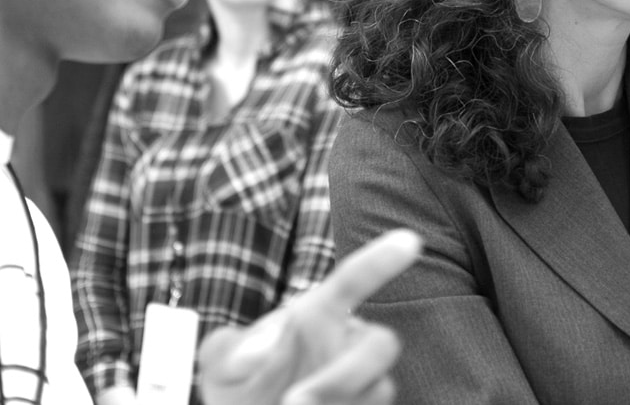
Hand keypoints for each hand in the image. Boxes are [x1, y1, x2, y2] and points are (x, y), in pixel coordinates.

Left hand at [197, 229, 421, 404]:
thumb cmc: (238, 385)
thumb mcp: (221, 364)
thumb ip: (232, 351)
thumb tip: (259, 348)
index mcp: (319, 314)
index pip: (353, 280)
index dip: (380, 260)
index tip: (408, 240)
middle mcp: (347, 345)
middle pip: (381, 344)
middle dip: (346, 375)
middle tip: (293, 402)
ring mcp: (359, 383)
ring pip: (379, 389)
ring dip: (337, 401)